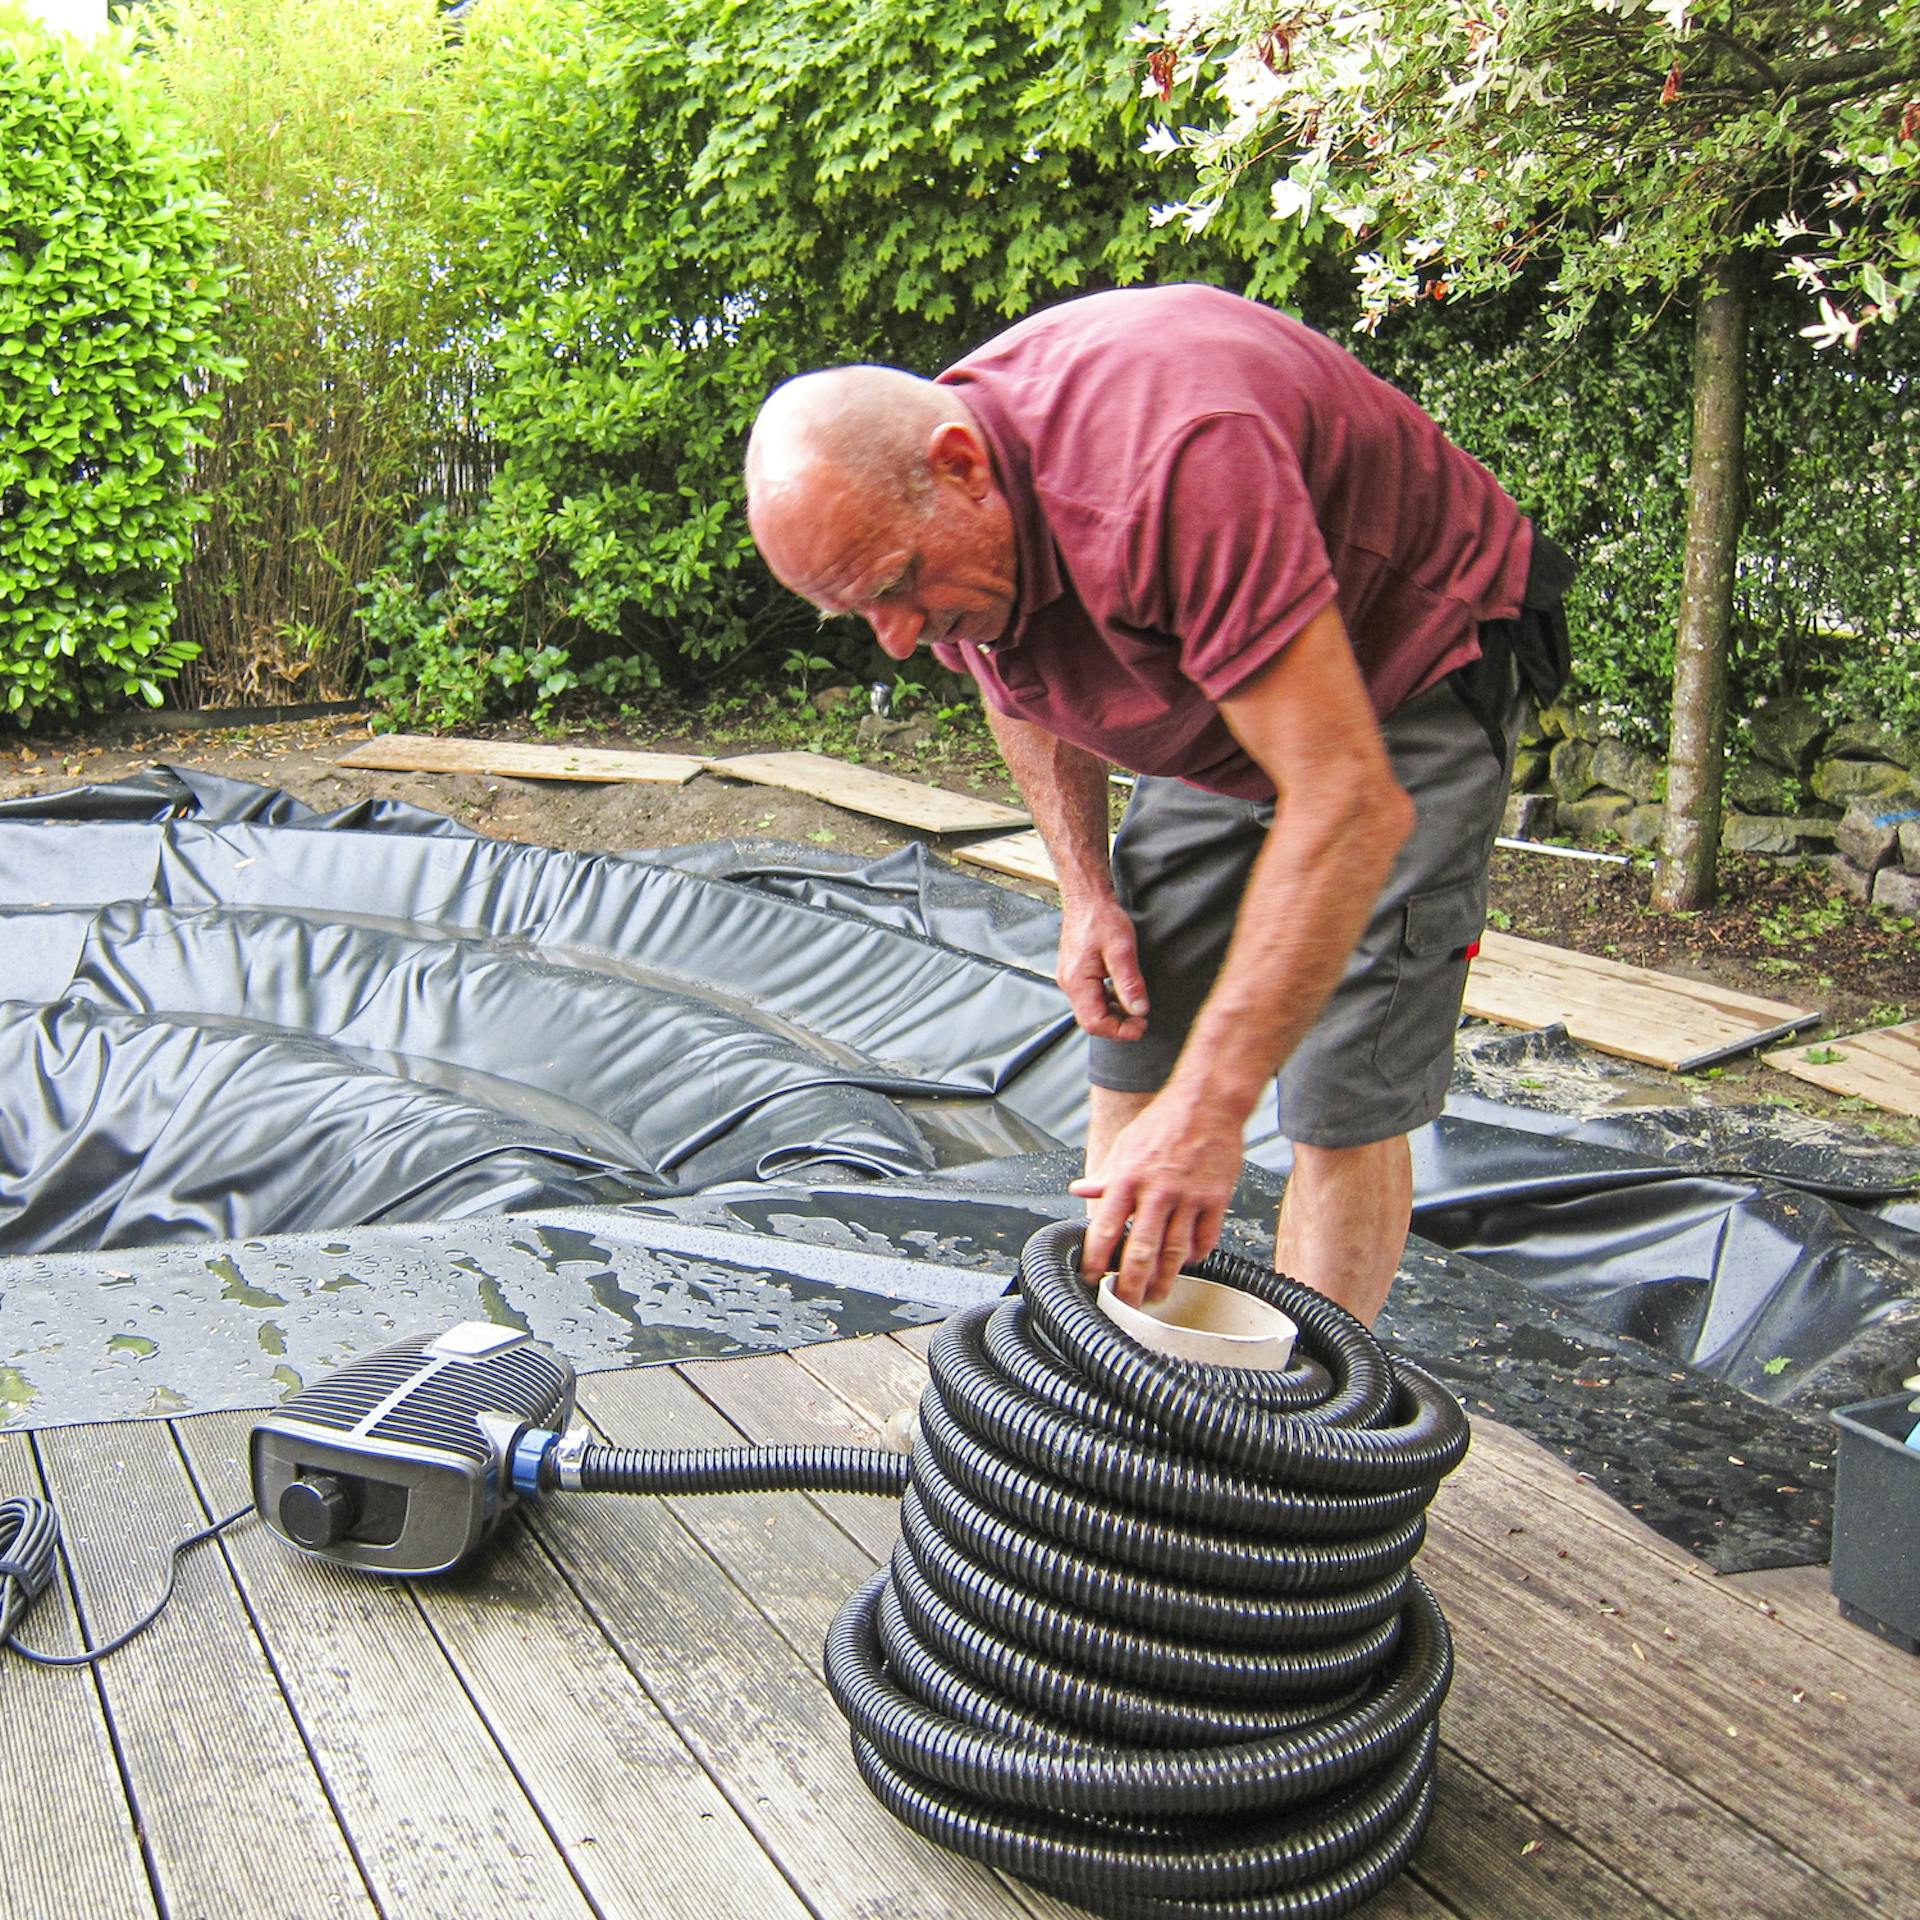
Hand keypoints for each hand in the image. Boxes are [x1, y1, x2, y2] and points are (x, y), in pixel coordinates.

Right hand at [1057, 894, 1148, 1041]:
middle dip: (1118, 1025)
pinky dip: (1109, 1002)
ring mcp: (1071, 979)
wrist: (1087, 898)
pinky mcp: (1077, 974)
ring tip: (1135, 1006)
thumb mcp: (1122, 950)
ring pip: (1092, 1011)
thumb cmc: (1101, 918)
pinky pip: (1092, 998)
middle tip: (1142, 1019)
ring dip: (1114, 1014)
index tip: (1141, 1025)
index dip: (1120, 1030)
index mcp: (1077, 981)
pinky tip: (1123, 993)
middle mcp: (1069, 984)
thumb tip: (1139, 1010)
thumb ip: (1130, 983)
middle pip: (1091, 1021)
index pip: (1095, 1023)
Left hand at [1069, 1087, 1239, 1305]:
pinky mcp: (1216, 1199)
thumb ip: (1105, 1176)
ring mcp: (1189, 1197)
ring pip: (1175, 1253)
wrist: (1208, 1102)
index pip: (1104, 1228)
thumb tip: (1079, 1191)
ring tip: (1155, 1296)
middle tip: (1126, 1304)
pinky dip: (1196, 1256)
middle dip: (1130, 1285)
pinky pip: (1205, 1239)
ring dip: (1164, 1280)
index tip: (1091, 1278)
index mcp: (1128, 1178)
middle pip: (1140, 1251)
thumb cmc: (1164, 1121)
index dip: (1095, 1260)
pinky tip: (1188, 1263)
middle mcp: (1157, 1191)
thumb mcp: (1125, 1145)